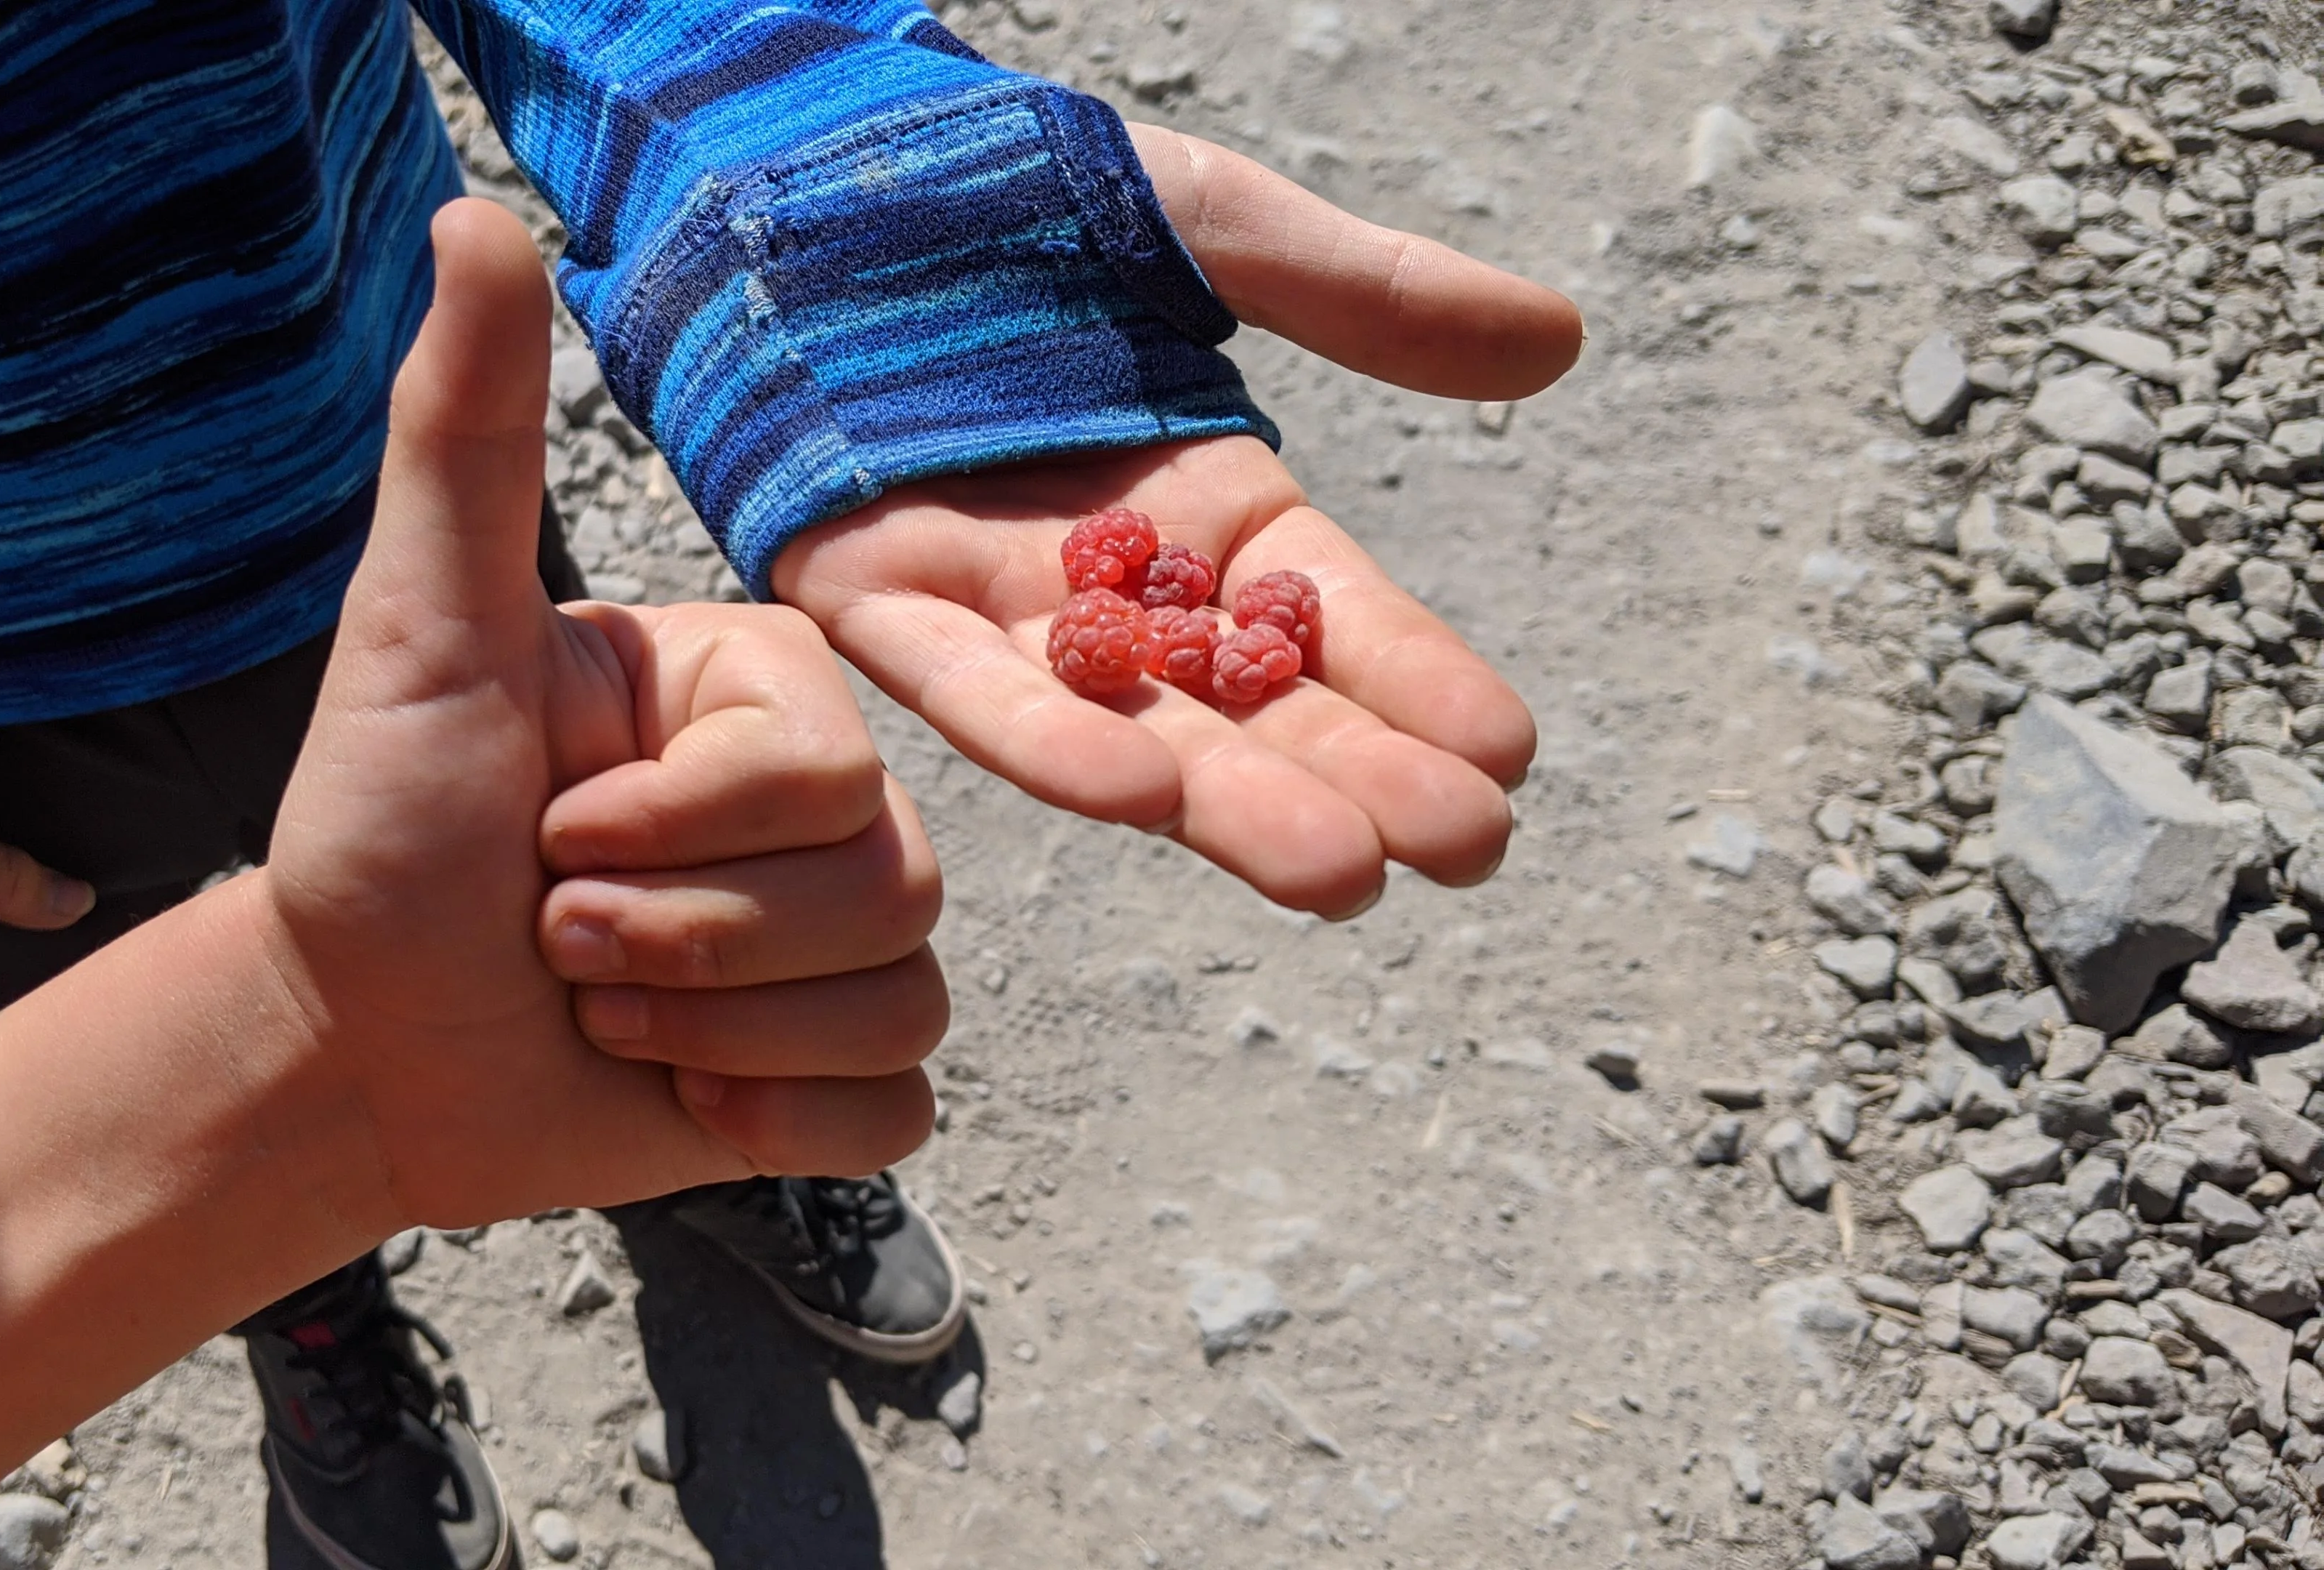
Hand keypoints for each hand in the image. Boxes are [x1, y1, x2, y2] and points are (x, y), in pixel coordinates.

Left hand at [257, 199, 939, 1228]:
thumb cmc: (376, 830)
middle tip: (556, 935)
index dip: (672, 833)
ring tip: (595, 1005)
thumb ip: (469, 436)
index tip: (543, 834)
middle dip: (677, 941)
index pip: (826, 776)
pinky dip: (769, 1122)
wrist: (351, 1037)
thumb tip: (480, 215)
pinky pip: (896, 1112)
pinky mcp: (839, 1072)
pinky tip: (671, 1094)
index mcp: (768, 694)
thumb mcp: (419, 632)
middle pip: (885, 891)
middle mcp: (833, 805)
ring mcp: (845, 943)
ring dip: (706, 1034)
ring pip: (896, 1003)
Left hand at [771, 123, 1583, 918]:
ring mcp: (993, 599)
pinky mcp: (871, 593)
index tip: (1508, 758)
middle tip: (1460, 852)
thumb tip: (1557, 339)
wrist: (801, 154)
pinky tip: (1140, 796)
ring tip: (1337, 873)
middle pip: (1249, 701)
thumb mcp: (1210, 222)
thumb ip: (1363, 292)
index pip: (1335, 614)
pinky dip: (1047, 740)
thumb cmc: (1006, 182)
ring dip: (1226, 803)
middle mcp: (1111, 579)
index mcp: (1203, 503)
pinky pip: (966, 684)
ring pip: (1127, 723)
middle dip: (1351, 778)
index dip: (1420, 681)